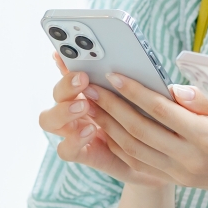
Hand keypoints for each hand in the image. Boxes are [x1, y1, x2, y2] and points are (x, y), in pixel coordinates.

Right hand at [38, 57, 171, 185]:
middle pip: (56, 93)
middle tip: (83, 79)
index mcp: (89, 90)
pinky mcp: (83, 153)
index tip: (64, 51)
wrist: (158, 156)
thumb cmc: (152, 121)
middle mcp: (76, 108)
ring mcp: (75, 131)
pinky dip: (74, 139)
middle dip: (66, 84)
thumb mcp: (149, 98)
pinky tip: (90, 130)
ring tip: (84, 106)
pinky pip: (65, 149)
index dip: (63, 60)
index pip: (69, 71)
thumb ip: (140, 84)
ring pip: (50, 119)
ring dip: (63, 110)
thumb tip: (144, 66)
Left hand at [66, 59, 207, 197]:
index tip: (114, 75)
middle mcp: (189, 159)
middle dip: (111, 107)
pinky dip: (117, 145)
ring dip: (108, 126)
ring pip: (133, 149)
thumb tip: (170, 89)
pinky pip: (138, 164)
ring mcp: (179, 173)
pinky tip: (105, 128)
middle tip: (90, 87)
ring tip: (91, 105)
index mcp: (206, 137)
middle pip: (140, 131)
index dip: (135, 92)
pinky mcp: (173, 180)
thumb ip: (203, 101)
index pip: (161, 111)